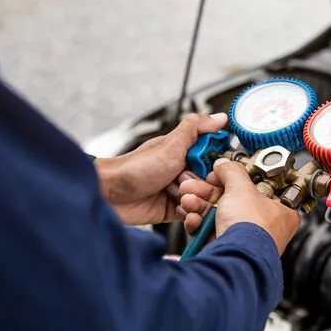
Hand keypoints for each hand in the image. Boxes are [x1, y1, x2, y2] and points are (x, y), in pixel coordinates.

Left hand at [94, 113, 226, 225]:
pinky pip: (192, 213)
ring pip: (203, 197)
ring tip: (177, 196)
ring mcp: (178, 190)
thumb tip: (220, 117)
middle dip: (201, 184)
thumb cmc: (135, 168)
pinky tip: (178, 207)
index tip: (209, 167)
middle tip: (184, 181)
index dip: (216, 164)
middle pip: (211, 180)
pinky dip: (188, 212)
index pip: (215, 157)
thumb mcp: (170, 145)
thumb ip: (196, 128)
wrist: (110, 196)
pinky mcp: (173, 209)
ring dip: (193, 198)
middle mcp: (183, 169)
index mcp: (185, 151)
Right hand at [178, 158, 300, 254]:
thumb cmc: (251, 230)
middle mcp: (265, 227)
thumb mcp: (241, 189)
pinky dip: (199, 224)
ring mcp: (245, 240)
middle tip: (194, 186)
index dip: (236, 179)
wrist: (235, 260)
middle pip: (233, 201)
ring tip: (189, 200)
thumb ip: (231, 172)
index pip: (257, 188)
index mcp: (280, 211)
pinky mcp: (227, 250)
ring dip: (199, 206)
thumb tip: (224, 165)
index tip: (220, 174)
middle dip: (207, 192)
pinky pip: (212, 232)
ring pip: (219, 216)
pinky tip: (192, 219)